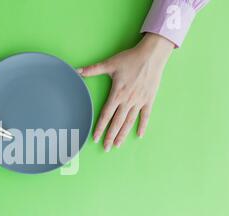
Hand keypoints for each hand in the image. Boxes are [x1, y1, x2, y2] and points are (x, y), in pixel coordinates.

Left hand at [78, 33, 173, 150]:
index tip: (95, 138)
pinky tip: (138, 135)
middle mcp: (127, 101)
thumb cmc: (130, 59)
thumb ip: (93, 69)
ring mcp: (139, 101)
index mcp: (117, 94)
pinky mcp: (149, 99)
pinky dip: (142, 125)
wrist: (151, 55)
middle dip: (110, 136)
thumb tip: (77, 71)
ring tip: (117, 145)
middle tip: (106, 148)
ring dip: (123, 134)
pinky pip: (145, 116)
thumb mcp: (110, 63)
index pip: (106, 115)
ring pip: (129, 122)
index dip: (100, 127)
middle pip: (117, 123)